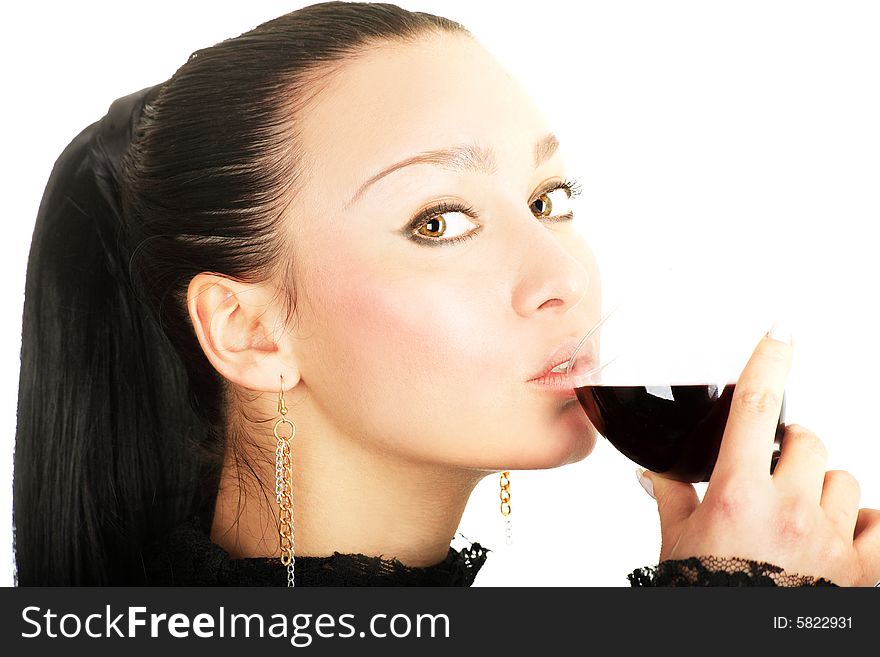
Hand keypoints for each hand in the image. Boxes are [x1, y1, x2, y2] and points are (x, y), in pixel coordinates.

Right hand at [640, 328, 879, 585]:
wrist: (737, 644)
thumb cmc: (707, 594)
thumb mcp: (679, 545)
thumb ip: (672, 498)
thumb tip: (655, 473)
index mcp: (738, 495)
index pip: (755, 408)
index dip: (768, 361)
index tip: (780, 331)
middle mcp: (790, 510)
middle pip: (807, 441)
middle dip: (791, 450)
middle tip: (774, 473)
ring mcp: (832, 540)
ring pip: (845, 480)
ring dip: (825, 488)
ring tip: (802, 514)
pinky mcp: (863, 570)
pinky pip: (879, 524)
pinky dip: (863, 524)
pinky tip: (840, 536)